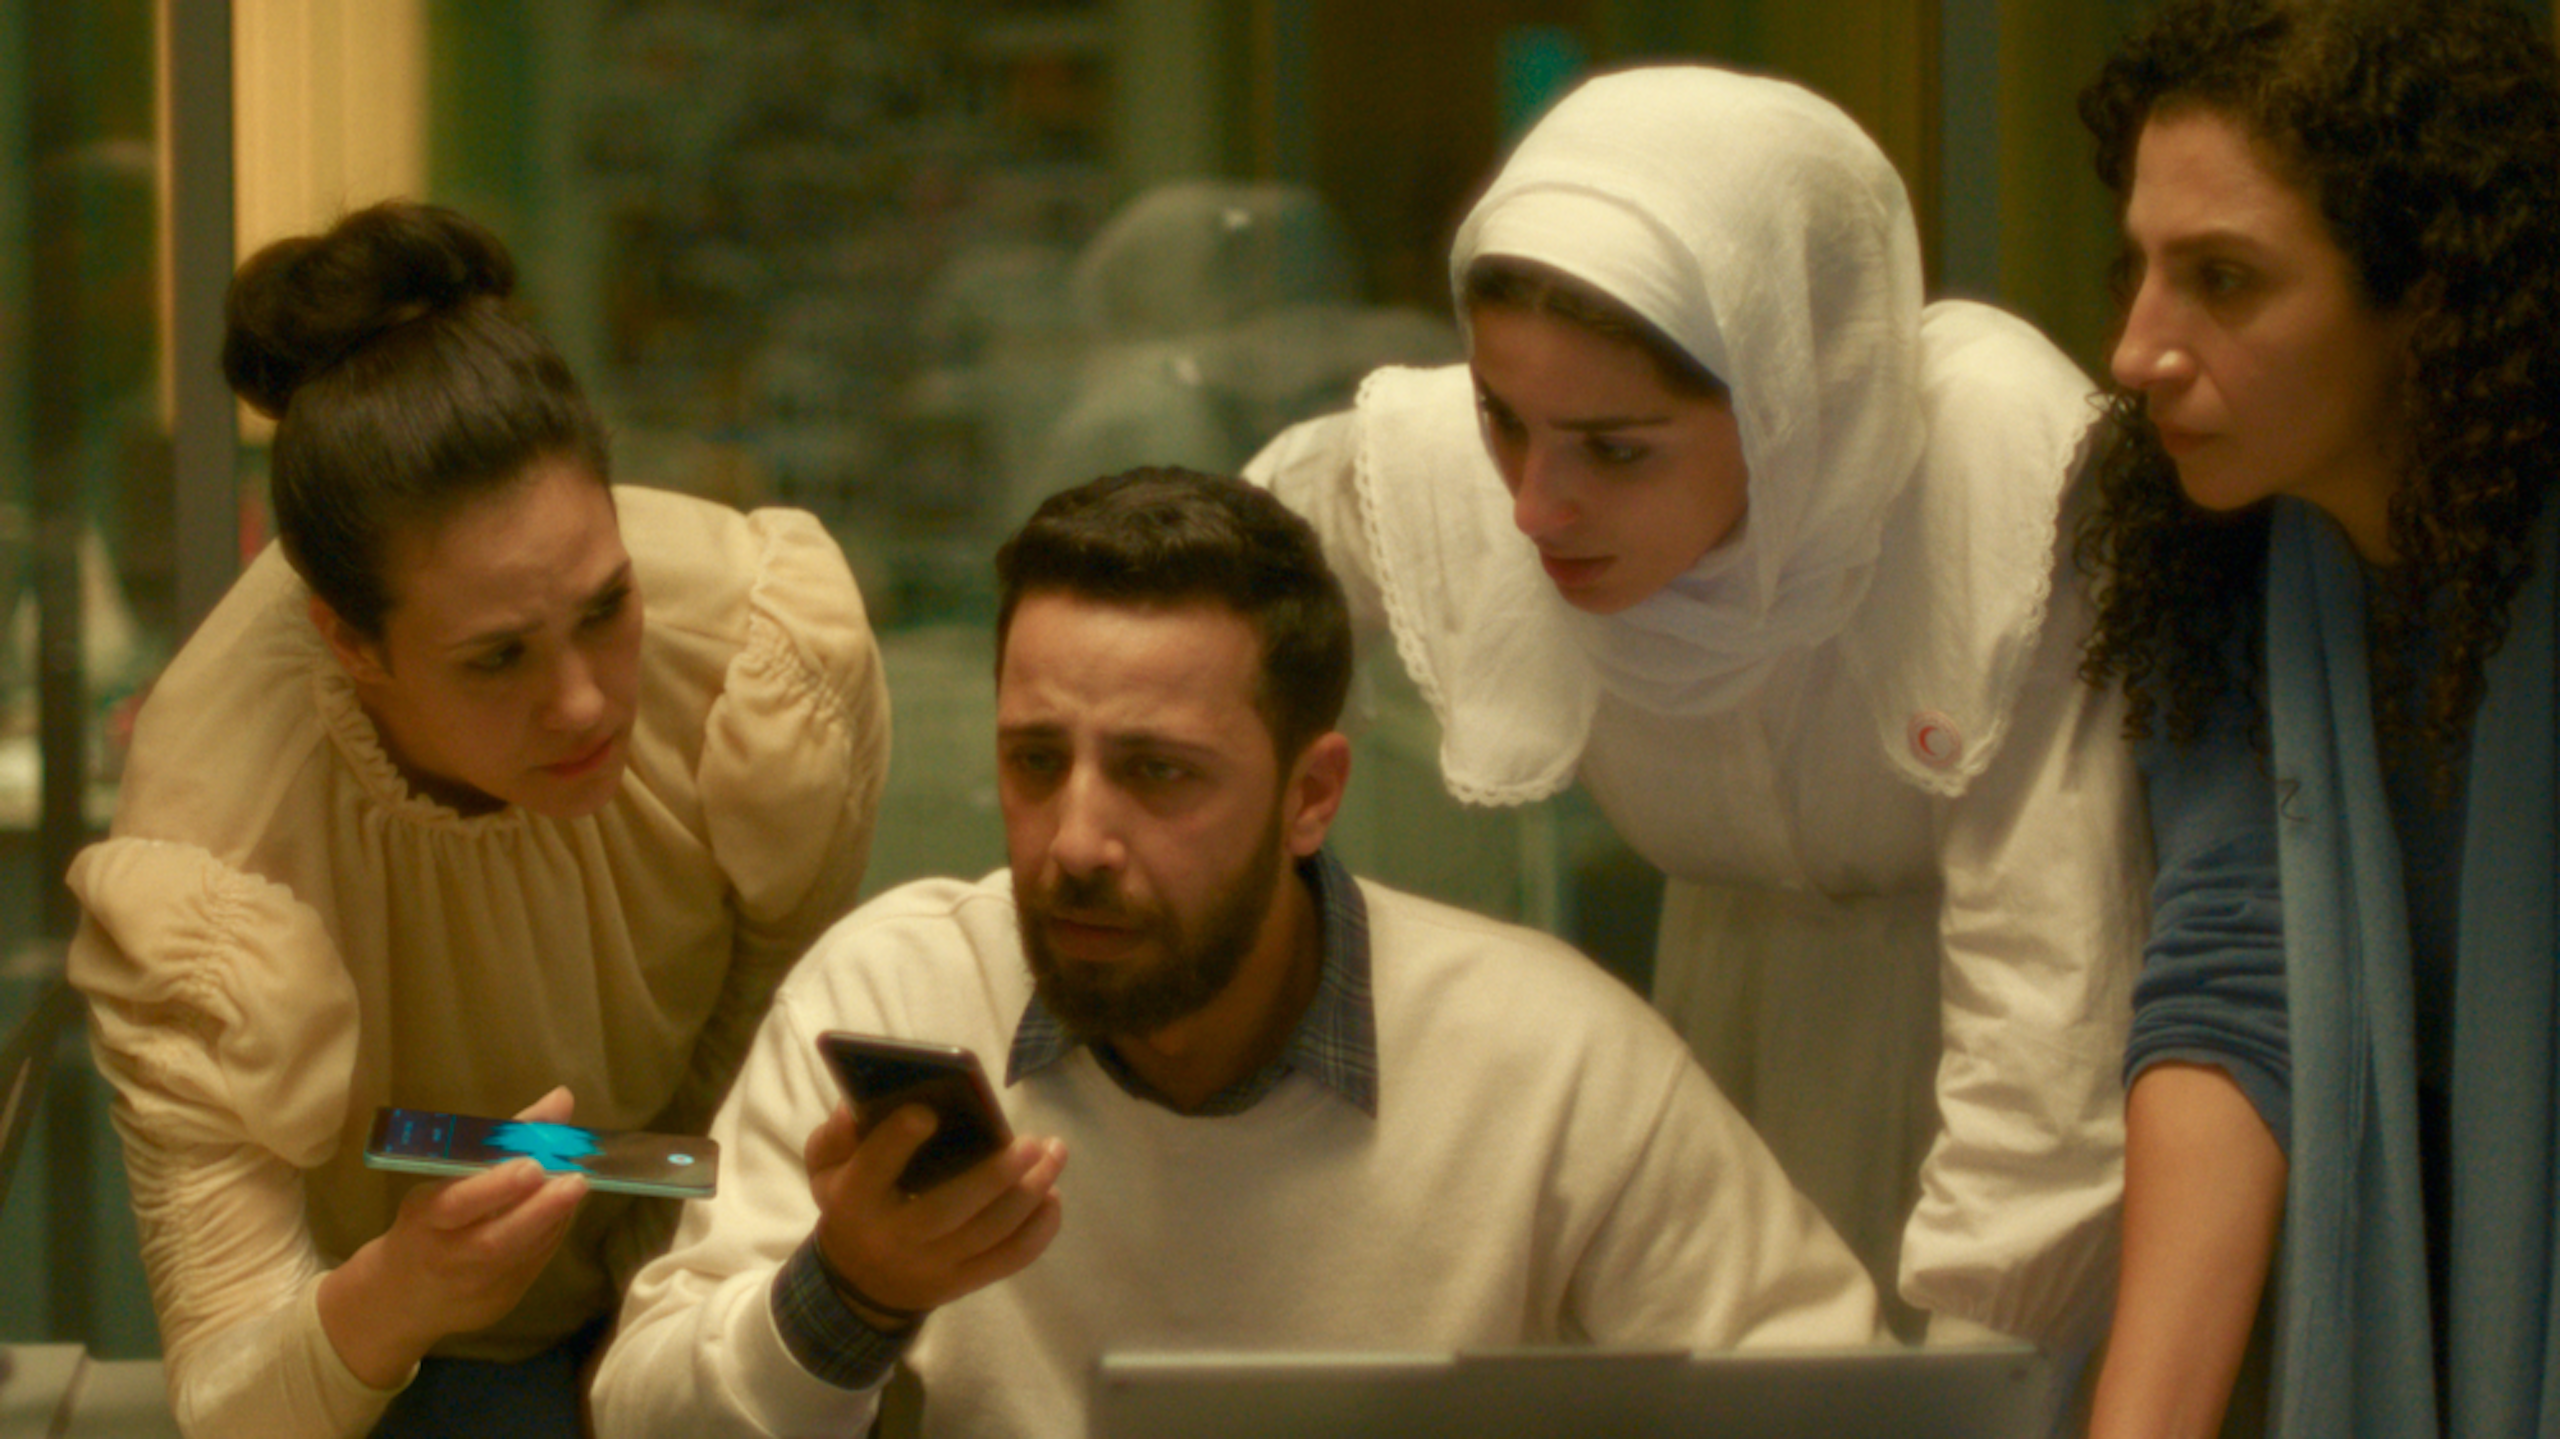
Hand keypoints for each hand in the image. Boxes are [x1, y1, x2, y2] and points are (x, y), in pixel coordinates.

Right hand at [319, 1086, 591, 1388]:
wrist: (400, 1298)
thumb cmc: (426, 1224)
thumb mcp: (446, 1178)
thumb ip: (506, 1138)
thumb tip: (562, 1098)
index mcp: (424, 1220)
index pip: (457, 1205)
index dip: (496, 1186)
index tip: (533, 1165)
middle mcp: (447, 1258)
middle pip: (495, 1240)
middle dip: (540, 1209)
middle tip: (576, 1180)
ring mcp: (473, 1288)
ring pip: (522, 1254)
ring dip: (554, 1217)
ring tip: (575, 1186)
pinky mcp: (498, 1304)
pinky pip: (532, 1266)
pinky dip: (552, 1234)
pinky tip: (562, 1211)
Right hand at [806, 1101, 1064, 1323]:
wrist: (858, 1285)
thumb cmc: (853, 1207)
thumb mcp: (826, 1170)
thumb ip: (835, 1137)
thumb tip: (855, 1108)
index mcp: (856, 1201)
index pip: (873, 1170)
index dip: (897, 1141)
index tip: (927, 1112)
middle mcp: (894, 1238)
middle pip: (949, 1208)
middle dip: (995, 1175)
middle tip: (1033, 1142)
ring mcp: (932, 1267)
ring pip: (989, 1233)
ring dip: (1031, 1194)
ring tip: (1055, 1154)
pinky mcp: (962, 1284)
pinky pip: (1008, 1260)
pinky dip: (1039, 1230)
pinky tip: (1053, 1197)